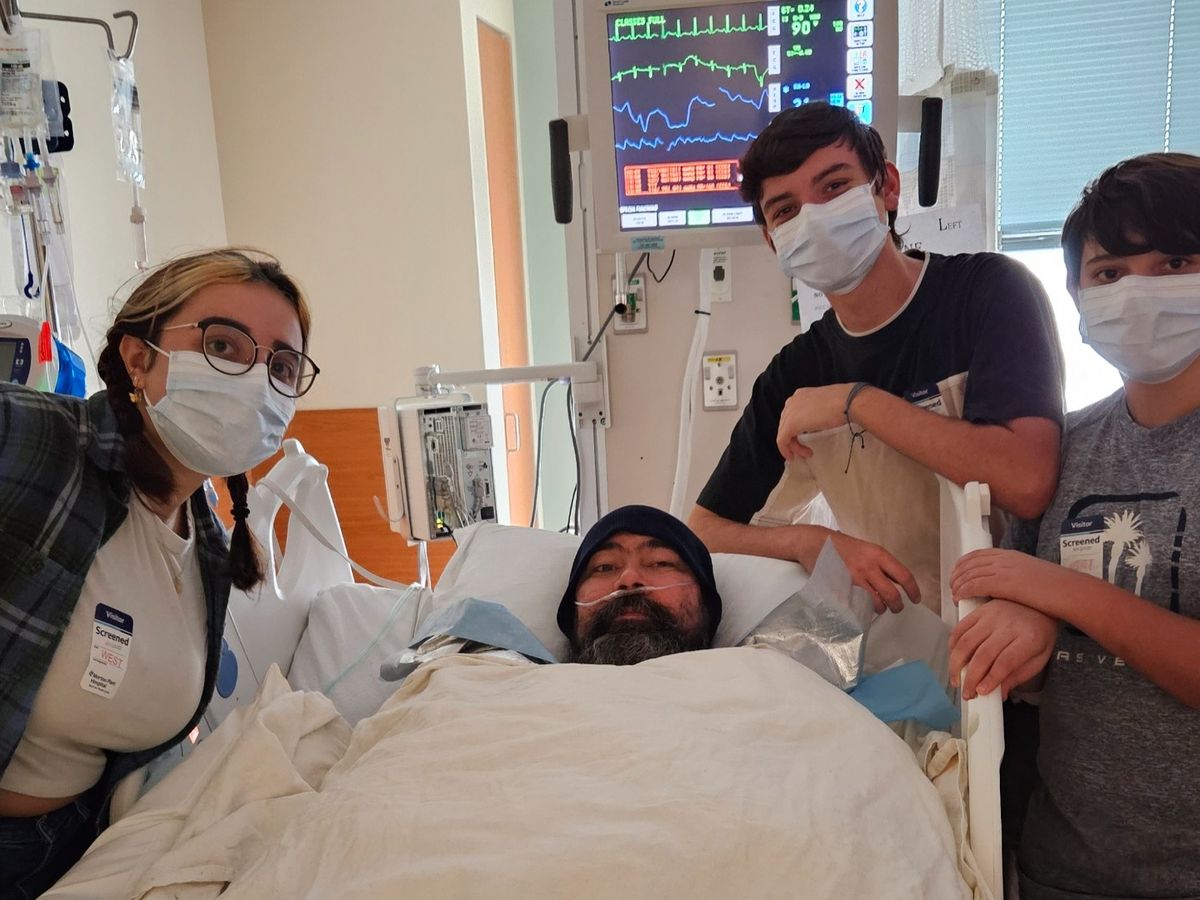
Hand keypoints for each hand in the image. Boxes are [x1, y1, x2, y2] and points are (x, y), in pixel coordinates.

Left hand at [776, 384, 855, 460]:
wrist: (849, 402)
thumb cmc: (845, 402)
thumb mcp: (826, 405)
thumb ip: (817, 412)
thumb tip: (817, 423)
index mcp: (800, 395)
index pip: (792, 415)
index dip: (795, 429)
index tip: (804, 440)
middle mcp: (792, 401)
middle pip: (785, 424)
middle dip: (793, 439)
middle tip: (804, 450)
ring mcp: (790, 412)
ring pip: (783, 433)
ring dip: (793, 446)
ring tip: (807, 453)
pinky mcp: (791, 424)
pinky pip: (782, 440)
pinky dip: (786, 450)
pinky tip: (795, 456)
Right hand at [826, 530, 920, 613]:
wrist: (817, 542)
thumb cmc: (844, 546)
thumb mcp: (869, 550)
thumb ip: (883, 565)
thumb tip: (898, 583)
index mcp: (879, 555)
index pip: (904, 575)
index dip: (913, 590)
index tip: (916, 598)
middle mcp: (869, 566)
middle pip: (892, 594)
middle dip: (897, 606)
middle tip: (897, 608)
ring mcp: (854, 578)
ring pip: (876, 602)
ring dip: (880, 608)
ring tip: (879, 607)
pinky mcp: (842, 587)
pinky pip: (858, 604)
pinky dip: (863, 608)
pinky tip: (863, 605)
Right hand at [949, 599, 1056, 699]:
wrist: (1038, 602)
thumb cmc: (1039, 634)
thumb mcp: (1038, 658)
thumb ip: (1018, 675)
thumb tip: (1001, 694)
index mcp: (1029, 639)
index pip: (1005, 662)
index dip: (990, 679)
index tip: (981, 692)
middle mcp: (1008, 625)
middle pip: (983, 654)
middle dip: (971, 677)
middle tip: (967, 693)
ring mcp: (991, 616)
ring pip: (966, 642)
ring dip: (956, 664)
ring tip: (956, 679)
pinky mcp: (979, 611)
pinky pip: (960, 628)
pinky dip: (952, 645)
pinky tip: (954, 659)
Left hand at [950, 548, 1067, 612]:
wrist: (1068, 591)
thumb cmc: (1057, 588)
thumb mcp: (1033, 575)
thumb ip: (1017, 576)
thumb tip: (1009, 585)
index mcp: (1012, 555)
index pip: (979, 554)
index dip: (964, 563)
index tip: (958, 572)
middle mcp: (1004, 559)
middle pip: (970, 562)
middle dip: (957, 573)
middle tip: (952, 584)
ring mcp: (1003, 570)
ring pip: (969, 573)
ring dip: (957, 584)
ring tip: (954, 594)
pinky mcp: (1002, 583)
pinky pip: (974, 584)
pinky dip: (963, 591)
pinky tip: (959, 598)